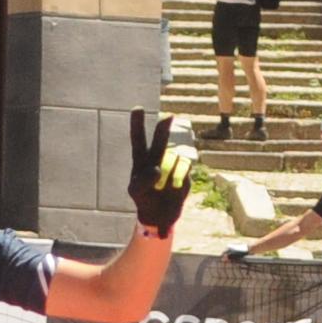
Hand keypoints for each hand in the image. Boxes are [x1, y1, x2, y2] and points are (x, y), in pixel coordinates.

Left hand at [126, 110, 197, 233]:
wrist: (160, 213)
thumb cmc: (144, 198)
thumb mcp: (136, 191)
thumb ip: (142, 181)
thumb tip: (157, 169)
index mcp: (141, 159)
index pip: (138, 138)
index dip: (137, 123)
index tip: (137, 108)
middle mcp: (158, 156)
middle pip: (161, 139)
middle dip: (163, 128)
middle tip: (169, 117)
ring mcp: (173, 162)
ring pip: (173, 159)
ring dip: (169, 173)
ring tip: (161, 187)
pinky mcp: (185, 171)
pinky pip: (183, 170)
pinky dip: (178, 179)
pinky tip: (173, 188)